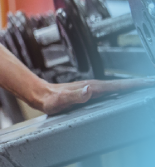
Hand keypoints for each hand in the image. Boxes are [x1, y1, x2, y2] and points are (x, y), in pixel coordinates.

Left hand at [34, 77, 154, 114]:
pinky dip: (122, 91)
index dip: (134, 85)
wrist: (41, 95)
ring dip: (133, 87)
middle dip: (139, 84)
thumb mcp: (61, 100)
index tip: (149, 83)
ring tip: (146, 88)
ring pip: (117, 88)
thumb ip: (74, 95)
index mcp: (92, 88)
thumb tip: (89, 89)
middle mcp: (94, 86)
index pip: (118, 86)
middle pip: (122, 85)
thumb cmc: (50, 99)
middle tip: (152, 84)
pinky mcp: (90, 92)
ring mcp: (93, 89)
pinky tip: (127, 94)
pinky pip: (111, 91)